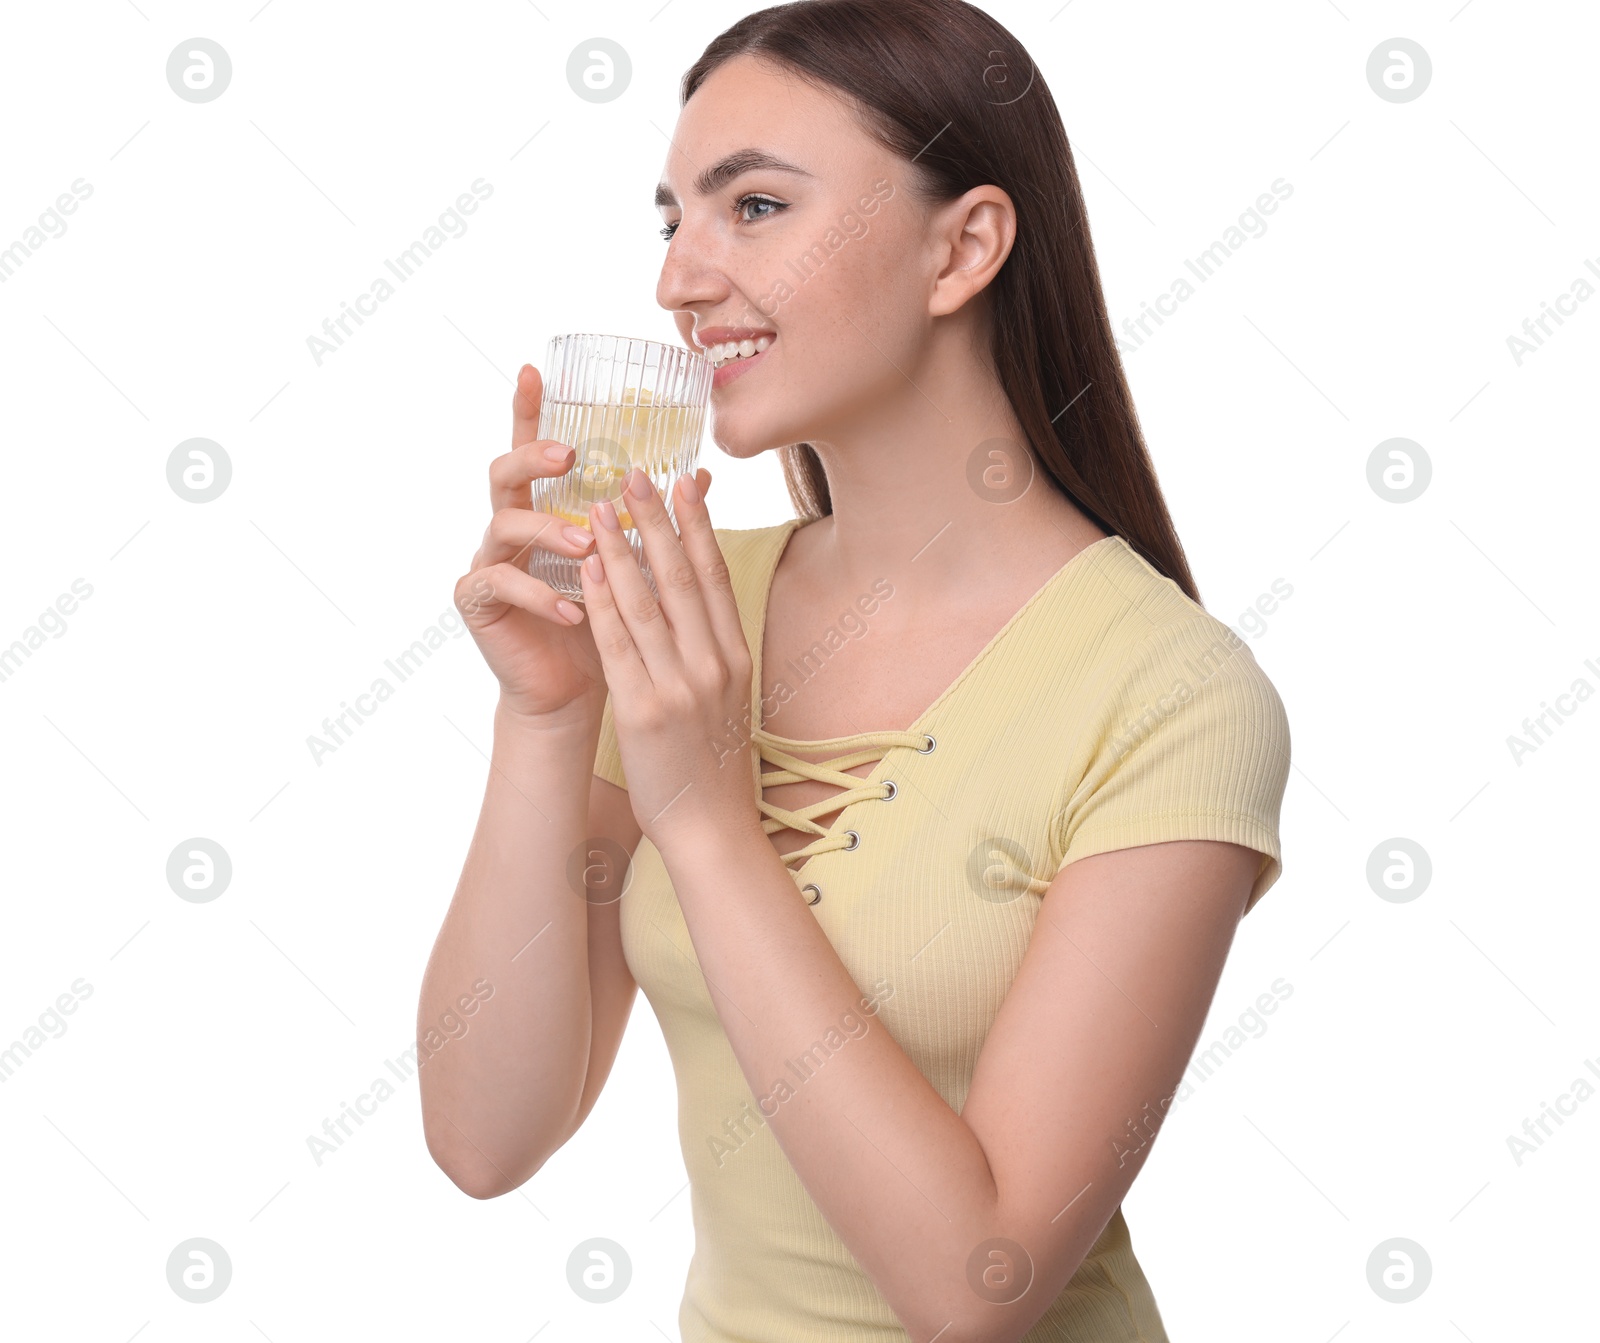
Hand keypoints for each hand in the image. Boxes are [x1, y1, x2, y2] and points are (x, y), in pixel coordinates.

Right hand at [454, 364, 714, 728]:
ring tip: (586, 548)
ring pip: (505, 525)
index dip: (529, 409)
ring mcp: (489, 559)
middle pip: (504, 472)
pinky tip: (574, 611)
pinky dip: (541, 596)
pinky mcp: (477, 600)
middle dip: (532, 456)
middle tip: (566, 454)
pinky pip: (500, 584)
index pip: (534, 449)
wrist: (576, 690)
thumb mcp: (634, 568)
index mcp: (545, 508)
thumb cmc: (608, 624)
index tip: (534, 369)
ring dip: (549, 531)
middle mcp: (511, 525)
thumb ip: (652, 520)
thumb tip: (700, 477)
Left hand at [578, 466, 758, 853]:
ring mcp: (681, 686)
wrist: (711, 829)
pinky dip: (601, 600)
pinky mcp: (645, 710)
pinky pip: (619, 643)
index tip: (684, 480)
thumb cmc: (712, 764)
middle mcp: (713, 664)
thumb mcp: (727, 698)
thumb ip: (714, 649)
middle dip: (657, 519)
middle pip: (683, 576)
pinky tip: (584, 568)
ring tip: (598, 506)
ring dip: (621, 548)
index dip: (699, 524)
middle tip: (635, 472)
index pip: (715, 576)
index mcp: (736, 657)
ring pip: (647, 602)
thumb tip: (699, 603)